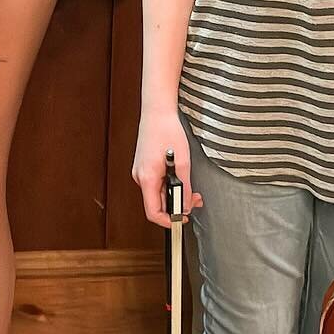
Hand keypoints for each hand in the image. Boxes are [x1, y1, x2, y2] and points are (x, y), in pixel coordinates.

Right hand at [132, 108, 202, 229]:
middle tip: (194, 200)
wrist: (157, 112)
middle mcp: (140, 176)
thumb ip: (184, 187)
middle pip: (156, 204)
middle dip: (176, 205)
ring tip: (190, 188)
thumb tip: (185, 205)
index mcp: (147, 177)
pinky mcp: (144, 166)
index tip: (182, 220)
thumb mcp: (183, 162)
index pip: (153, 212)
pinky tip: (179, 178)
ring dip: (174, 195)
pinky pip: (156, 184)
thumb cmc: (167, 131)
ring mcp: (140, 171)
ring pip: (157, 194)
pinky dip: (169, 185)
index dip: (168, 221)